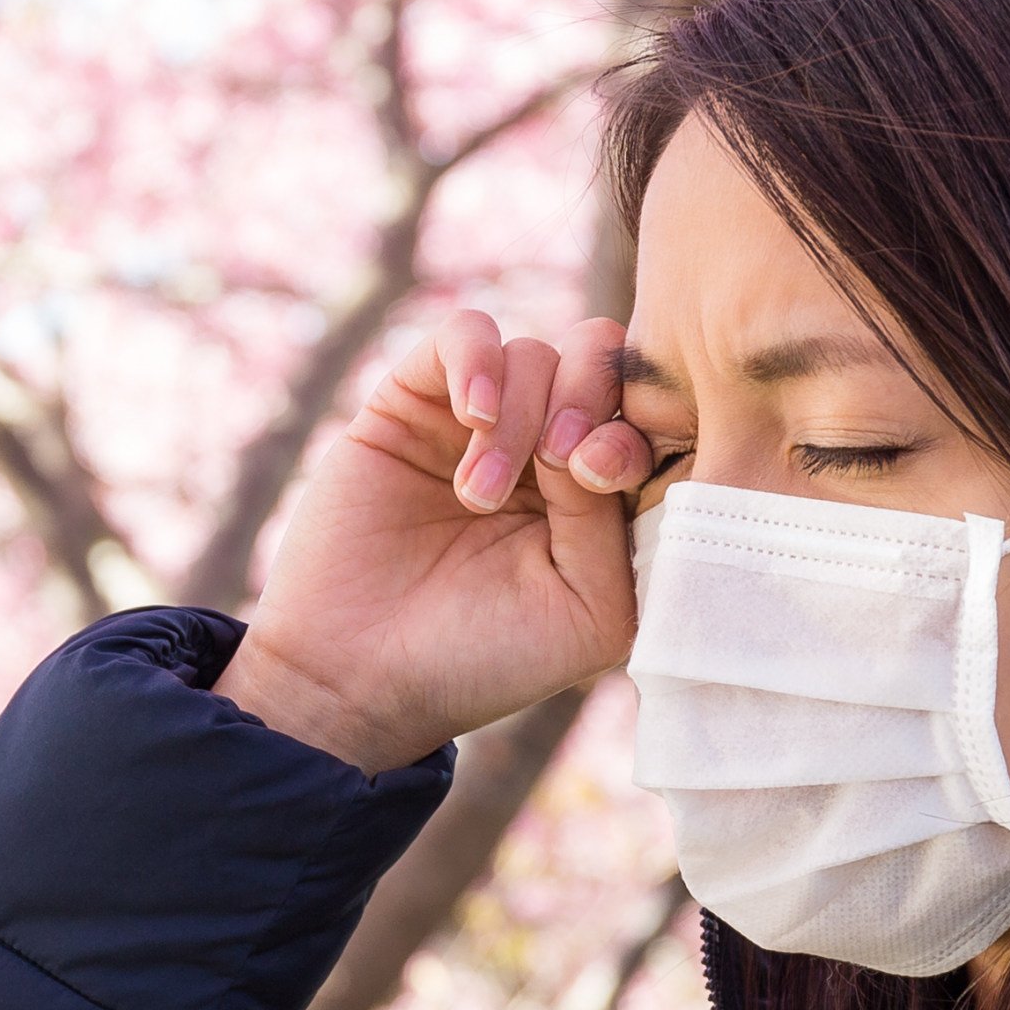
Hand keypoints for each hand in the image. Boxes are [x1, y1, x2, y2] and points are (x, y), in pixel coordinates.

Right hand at [216, 309, 654, 770]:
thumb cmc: (482, 658)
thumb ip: (619, 520)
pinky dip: (479, 361)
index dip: (640, 426)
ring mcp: (481, 422)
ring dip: (520, 417)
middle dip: (590, 398)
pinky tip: (472, 417)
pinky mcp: (413, 401)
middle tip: (556, 463)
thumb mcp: (592, 608)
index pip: (651, 418)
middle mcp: (548, 449)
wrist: (359, 677)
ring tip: (476, 494)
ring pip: (537, 352)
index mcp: (602, 498)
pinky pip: (465, 332)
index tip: (599, 475)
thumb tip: (594, 436)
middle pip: (603, 361)